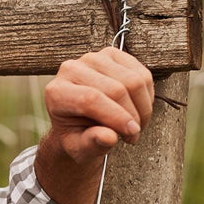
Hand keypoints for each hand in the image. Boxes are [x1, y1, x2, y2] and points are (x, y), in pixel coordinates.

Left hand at [42, 46, 153, 164]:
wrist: (79, 122)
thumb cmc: (78, 136)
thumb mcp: (80, 149)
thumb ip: (91, 144)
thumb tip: (108, 137)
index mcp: (56, 93)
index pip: (91, 99)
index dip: (117, 118)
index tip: (132, 134)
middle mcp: (71, 70)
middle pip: (116, 89)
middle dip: (132, 116)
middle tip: (133, 135)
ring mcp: (92, 58)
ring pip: (133, 81)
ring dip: (142, 108)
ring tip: (135, 125)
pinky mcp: (112, 54)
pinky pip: (142, 74)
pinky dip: (146, 96)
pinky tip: (138, 109)